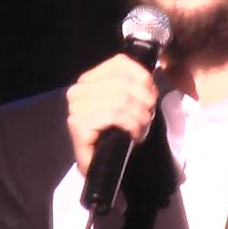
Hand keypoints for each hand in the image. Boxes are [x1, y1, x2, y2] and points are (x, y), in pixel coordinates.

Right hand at [65, 54, 158, 175]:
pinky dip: (130, 125)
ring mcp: (75, 108)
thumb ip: (133, 82)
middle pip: (123, 83)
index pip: (120, 62)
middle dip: (143, 100)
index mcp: (88, 79)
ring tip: (141, 127)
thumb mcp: (128, 100)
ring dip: (139, 115)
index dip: (143, 77)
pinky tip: (133, 135)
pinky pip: (114, 115)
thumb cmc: (117, 132)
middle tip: (147, 116)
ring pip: (121, 99)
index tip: (152, 95)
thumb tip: (149, 73)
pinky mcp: (78, 125)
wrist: (104, 166)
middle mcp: (78, 90)